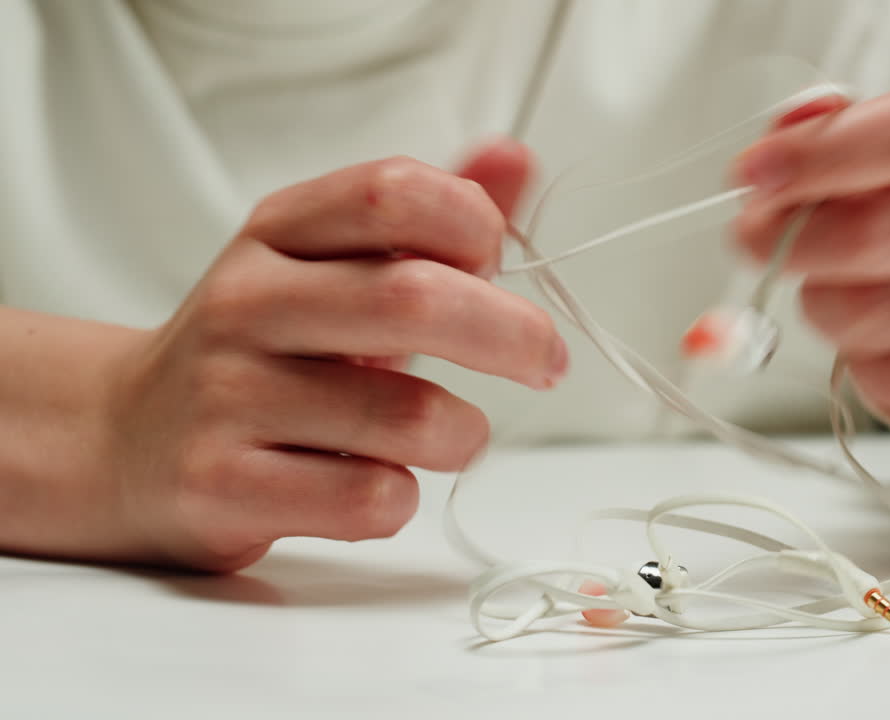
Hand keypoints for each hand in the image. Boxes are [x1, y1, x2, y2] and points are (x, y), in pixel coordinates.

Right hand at [102, 140, 563, 570]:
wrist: (127, 439)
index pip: (392, 192)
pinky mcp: (224, 486)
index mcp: (278, 233)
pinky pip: (368, 498)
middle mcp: (246, 303)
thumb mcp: (330, 267)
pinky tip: (380, 483)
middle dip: (512, 335)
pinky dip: (404, 498)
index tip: (497, 264)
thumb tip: (516, 158)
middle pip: (413, 299)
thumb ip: (428, 218)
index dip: (473, 224)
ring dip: (462, 434)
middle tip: (544, 360)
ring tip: (451, 435)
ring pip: (407, 417)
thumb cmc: (262, 349)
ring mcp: (226, 396)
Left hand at [734, 78, 889, 435]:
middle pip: (876, 232)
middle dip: (793, 243)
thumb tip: (777, 144)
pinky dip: (865, 366)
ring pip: (873, 314)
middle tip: (758, 242)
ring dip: (825, 308)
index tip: (752, 173)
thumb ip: (822, 136)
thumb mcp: (877, 156)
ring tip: (837, 294)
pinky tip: (881, 343)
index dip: (816, 156)